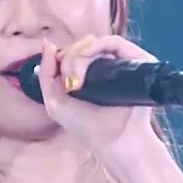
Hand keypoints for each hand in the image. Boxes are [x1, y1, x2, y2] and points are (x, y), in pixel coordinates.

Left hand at [35, 34, 162, 158]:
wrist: (114, 140)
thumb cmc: (86, 126)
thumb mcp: (55, 102)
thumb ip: (46, 73)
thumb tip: (47, 44)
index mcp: (90, 74)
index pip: (75, 52)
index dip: (65, 58)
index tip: (61, 75)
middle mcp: (107, 66)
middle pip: (83, 46)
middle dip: (70, 58)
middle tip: (71, 82)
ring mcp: (121, 63)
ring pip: (96, 43)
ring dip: (80, 55)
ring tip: (77, 78)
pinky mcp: (136, 61)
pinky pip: (114, 42)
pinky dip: (97, 45)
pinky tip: (87, 55)